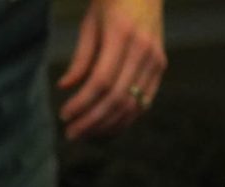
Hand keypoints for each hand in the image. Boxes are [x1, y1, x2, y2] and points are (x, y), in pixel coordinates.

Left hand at [57, 0, 166, 140]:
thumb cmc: (110, 3)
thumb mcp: (89, 24)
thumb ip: (80, 58)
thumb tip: (64, 87)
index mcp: (122, 35)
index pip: (101, 81)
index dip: (82, 103)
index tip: (64, 115)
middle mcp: (143, 49)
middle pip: (117, 98)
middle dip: (91, 121)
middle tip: (71, 134)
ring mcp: (155, 59)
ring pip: (132, 105)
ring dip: (107, 126)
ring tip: (86, 135)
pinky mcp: (160, 66)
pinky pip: (144, 101)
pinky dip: (125, 119)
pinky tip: (106, 127)